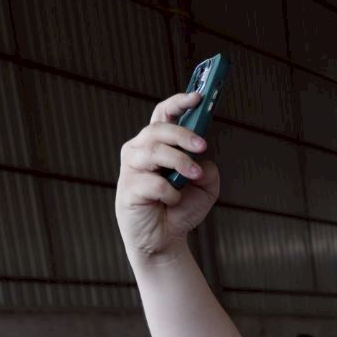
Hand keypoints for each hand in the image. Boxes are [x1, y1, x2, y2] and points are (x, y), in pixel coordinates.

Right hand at [114, 91, 218, 261]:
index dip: (178, 103)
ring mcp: (132, 169)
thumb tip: (203, 161)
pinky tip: (172, 202)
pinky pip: (152, 183)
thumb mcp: (205, 188)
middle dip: (182, 135)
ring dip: (179, 162)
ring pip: (154, 151)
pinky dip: (170, 193)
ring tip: (194, 176)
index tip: (198, 96)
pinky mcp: (128, 189)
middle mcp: (140, 151)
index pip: (163, 115)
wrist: (164, 241)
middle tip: (202, 146)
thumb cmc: (179, 209)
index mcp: (157, 144)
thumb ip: (208, 170)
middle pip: (158, 130)